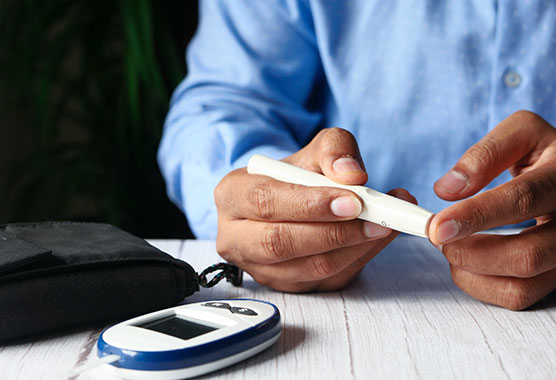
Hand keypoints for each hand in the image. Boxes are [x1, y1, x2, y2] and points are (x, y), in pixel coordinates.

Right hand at [215, 128, 414, 291]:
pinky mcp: (287, 286)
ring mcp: (259, 268)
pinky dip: (359, 259)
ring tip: (387, 224)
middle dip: (334, 233)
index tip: (353, 201)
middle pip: (279, 243)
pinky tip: (378, 238)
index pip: (266, 202)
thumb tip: (352, 175)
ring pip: (307, 268)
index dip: (310, 204)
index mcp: (232, 195)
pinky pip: (326, 279)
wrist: (291, 200)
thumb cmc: (297, 174)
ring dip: (354, 248)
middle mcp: (236, 237)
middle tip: (377, 218)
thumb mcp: (314, 149)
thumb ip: (334, 150)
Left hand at [429, 111, 555, 309]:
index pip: (522, 200)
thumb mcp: (521, 134)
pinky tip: (466, 261)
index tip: (438, 226)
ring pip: (522, 285)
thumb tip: (447, 189)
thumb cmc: (543, 153)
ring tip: (449, 246)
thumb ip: (485, 154)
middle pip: (527, 255)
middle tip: (437, 235)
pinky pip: (519, 296)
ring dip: (471, 270)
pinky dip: (481, 285)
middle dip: (469, 252)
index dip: (475, 215)